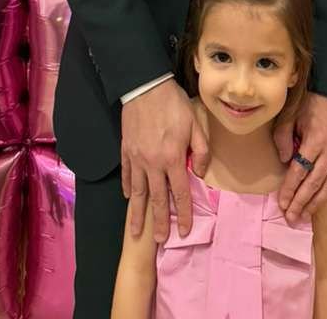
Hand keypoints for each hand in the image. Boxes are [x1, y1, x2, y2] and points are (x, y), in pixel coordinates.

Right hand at [120, 79, 209, 242]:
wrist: (145, 86)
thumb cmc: (173, 104)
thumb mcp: (196, 123)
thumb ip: (200, 150)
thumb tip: (198, 173)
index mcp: (173, 158)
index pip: (181, 193)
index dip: (184, 213)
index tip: (185, 231)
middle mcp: (153, 164)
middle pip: (158, 199)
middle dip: (160, 222)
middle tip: (160, 240)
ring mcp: (137, 159)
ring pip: (138, 193)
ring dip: (139, 214)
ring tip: (137, 232)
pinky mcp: (126, 151)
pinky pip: (127, 175)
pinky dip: (128, 188)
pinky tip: (130, 198)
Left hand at [273, 92, 326, 223]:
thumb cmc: (307, 107)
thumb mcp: (289, 117)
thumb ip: (283, 138)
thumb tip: (283, 161)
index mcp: (316, 138)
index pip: (300, 170)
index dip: (290, 189)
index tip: (281, 203)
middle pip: (315, 182)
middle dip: (301, 202)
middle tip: (290, 217)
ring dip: (316, 203)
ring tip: (303, 215)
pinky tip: (319, 203)